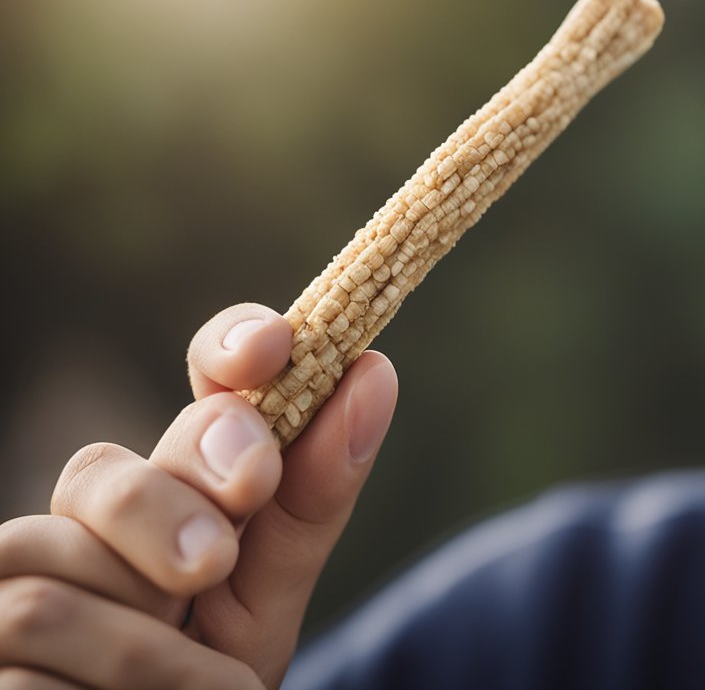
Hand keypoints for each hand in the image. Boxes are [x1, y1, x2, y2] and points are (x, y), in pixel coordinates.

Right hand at [0, 303, 398, 687]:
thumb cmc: (215, 675)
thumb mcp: (271, 592)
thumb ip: (311, 497)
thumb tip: (372, 375)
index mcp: (171, 486)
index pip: (196, 387)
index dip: (227, 344)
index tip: (274, 345)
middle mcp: (80, 521)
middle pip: (97, 471)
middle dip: (166, 509)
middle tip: (214, 561)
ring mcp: (12, 585)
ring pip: (48, 573)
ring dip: (145, 644)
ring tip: (211, 688)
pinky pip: (20, 663)